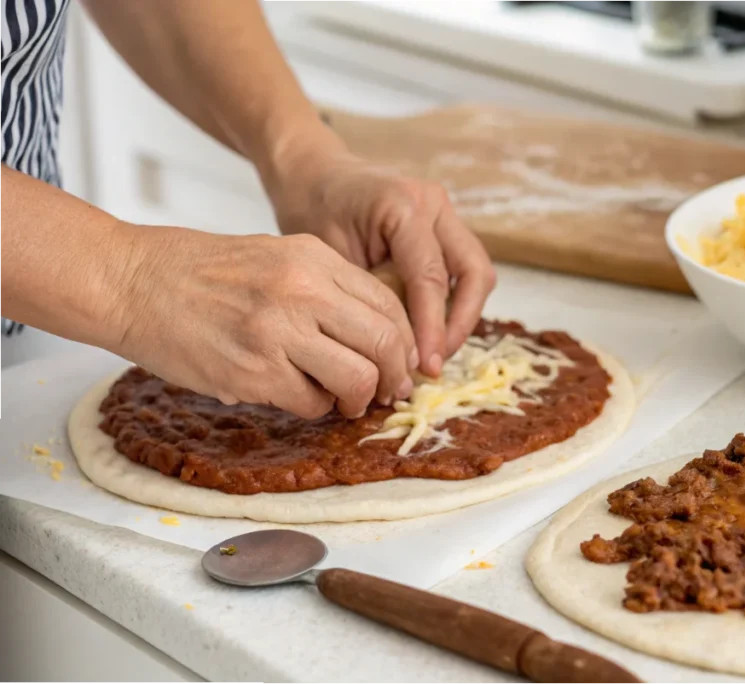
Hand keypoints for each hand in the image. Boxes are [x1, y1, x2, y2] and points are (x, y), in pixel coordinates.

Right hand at [114, 224, 416, 418]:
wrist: (131, 281)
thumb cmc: (200, 272)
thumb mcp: (274, 256)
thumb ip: (325, 287)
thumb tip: (375, 337)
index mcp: (313, 257)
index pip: (389, 303)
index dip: (405, 340)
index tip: (401, 361)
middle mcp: (303, 290)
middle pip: (386, 342)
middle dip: (394, 375)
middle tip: (385, 390)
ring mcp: (278, 331)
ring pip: (358, 378)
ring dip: (358, 398)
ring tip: (344, 399)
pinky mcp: (253, 371)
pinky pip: (311, 403)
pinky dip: (314, 408)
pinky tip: (298, 397)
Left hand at [261, 128, 496, 376]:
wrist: (313, 175)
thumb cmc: (313, 212)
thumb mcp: (330, 258)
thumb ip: (369, 298)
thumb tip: (394, 354)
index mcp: (403, 205)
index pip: (431, 277)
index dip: (431, 328)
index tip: (425, 368)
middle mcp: (434, 205)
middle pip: (474, 273)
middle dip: (459, 325)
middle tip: (434, 365)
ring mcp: (445, 214)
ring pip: (476, 274)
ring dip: (461, 318)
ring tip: (433, 355)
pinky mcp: (446, 228)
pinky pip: (462, 272)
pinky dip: (452, 306)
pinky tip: (428, 335)